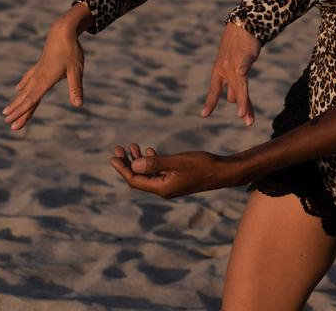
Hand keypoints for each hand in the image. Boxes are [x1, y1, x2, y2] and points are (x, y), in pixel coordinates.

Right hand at [3, 5, 88, 129]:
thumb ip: (76, 88)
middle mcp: (39, 77)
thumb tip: (78, 105)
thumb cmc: (71, 50)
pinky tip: (18, 89)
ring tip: (6, 110)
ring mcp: (38, 70)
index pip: (32, 100)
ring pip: (25, 89)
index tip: (10, 121)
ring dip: (17, 101)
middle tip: (7, 123)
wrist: (62, 30)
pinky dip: (23, 85)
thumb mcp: (76, 70)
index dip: (21, 112)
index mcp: (46, 80)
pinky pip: (29, 78)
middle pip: (26, 98)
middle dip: (17, 111)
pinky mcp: (40, 64)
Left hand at [109, 143, 241, 197]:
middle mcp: (163, 189)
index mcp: (161, 188)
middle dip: (127, 163)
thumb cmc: (202, 165)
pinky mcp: (176, 179)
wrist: (222, 172)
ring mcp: (169, 185)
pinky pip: (157, 172)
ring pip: (147, 174)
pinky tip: (149, 151)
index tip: (113, 156)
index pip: (135, 180)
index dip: (122, 169)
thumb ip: (155, 163)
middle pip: (138, 178)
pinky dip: (150, 162)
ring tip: (132, 146)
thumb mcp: (178, 162)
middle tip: (118, 148)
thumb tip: (133, 165)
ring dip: (138, 161)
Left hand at [201, 21, 261, 124]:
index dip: (210, 102)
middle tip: (246, 122)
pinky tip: (241, 72)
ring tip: (243, 113)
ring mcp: (236, 62)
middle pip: (235, 92)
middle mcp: (226, 69)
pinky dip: (243, 67)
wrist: (241, 26)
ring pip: (240, 83)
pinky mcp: (246, 54)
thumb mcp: (230, 67)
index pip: (214, 90)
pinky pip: (244, 62)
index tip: (204, 115)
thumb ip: (232, 83)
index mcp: (219, 72)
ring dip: (242, 98)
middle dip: (241, 107)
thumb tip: (232, 101)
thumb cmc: (235, 48)